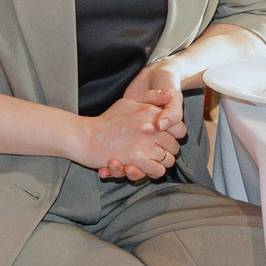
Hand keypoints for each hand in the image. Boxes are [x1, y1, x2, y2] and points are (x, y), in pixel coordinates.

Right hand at [78, 61, 188, 180]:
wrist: (86, 136)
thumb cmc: (106, 120)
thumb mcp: (129, 102)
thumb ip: (151, 97)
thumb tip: (170, 94)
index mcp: (151, 113)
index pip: (179, 128)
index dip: (173, 136)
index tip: (163, 139)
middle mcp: (152, 127)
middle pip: (174, 146)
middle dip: (166, 150)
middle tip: (153, 151)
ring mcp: (146, 144)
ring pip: (168, 160)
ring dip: (160, 162)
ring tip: (148, 160)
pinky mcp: (138, 159)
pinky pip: (158, 170)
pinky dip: (153, 172)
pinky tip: (143, 167)